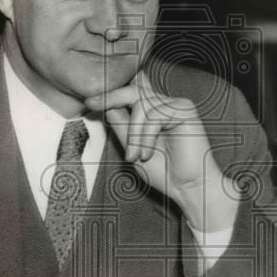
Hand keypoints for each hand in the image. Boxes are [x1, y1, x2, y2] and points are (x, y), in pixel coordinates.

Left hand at [85, 72, 239, 231]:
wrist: (188, 188)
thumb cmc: (164, 172)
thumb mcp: (132, 147)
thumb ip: (122, 126)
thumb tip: (105, 105)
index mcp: (154, 111)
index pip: (133, 88)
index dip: (112, 89)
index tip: (88, 100)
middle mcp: (165, 104)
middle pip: (133, 89)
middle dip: (110, 96)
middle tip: (91, 104)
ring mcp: (176, 105)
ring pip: (141, 105)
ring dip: (132, 135)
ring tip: (135, 157)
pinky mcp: (185, 111)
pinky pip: (154, 117)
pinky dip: (145, 138)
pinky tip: (146, 154)